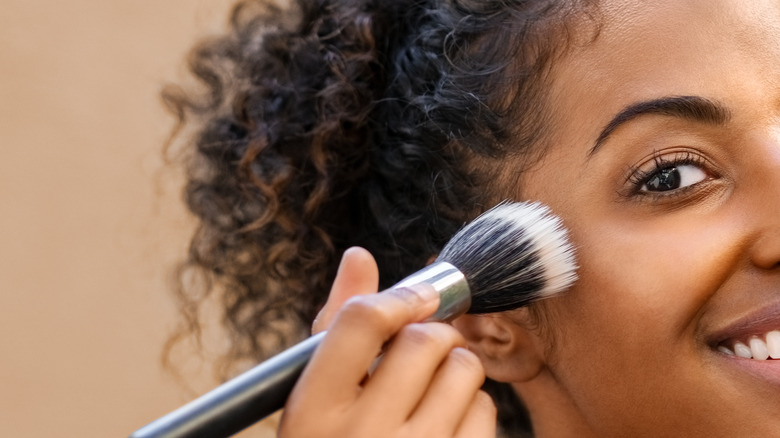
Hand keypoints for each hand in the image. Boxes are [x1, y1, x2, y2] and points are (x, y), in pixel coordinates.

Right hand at [278, 247, 496, 437]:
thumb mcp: (316, 396)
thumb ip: (336, 326)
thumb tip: (359, 255)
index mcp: (312, 409)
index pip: (360, 322)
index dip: (397, 298)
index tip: (417, 298)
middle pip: (423, 340)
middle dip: (429, 335)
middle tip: (419, 352)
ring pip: (465, 369)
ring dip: (454, 368)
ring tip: (429, 391)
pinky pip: (486, 409)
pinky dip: (472, 405)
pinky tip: (445, 423)